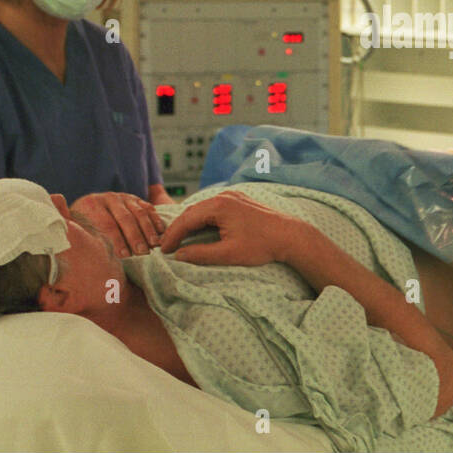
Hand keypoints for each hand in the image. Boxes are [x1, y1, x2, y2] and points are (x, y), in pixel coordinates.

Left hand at [70, 191, 164, 256]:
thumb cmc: (80, 226)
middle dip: (135, 237)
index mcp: (91, 204)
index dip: (116, 241)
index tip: (124, 256)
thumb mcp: (71, 224)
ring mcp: (123, 197)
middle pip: (125, 218)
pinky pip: (148, 208)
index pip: (106, 223)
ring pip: (139, 213)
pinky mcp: (135, 199)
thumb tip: (56, 210)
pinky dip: (156, 221)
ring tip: (154, 246)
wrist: (88, 209)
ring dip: (148, 230)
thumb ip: (64, 219)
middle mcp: (108, 197)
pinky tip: (161, 233)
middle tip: (143, 253)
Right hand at [160, 191, 306, 266]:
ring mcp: (233, 196)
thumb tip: (179, 256)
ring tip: (179, 239)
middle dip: (178, 228)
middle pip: (193, 211)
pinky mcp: (239, 201)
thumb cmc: (261, 245)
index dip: (172, 235)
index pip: (187, 219)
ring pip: (203, 208)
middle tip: (166, 246)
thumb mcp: (228, 254)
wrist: (290, 236)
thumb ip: (201, 254)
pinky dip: (202, 219)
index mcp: (219, 206)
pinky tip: (198, 229)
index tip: (162, 250)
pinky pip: (214, 207)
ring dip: (190, 223)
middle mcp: (224, 196)